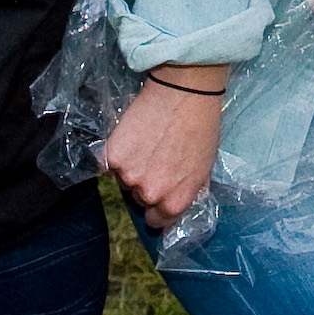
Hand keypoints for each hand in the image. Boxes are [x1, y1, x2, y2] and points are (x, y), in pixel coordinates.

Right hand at [105, 67, 226, 229]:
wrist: (185, 93)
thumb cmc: (202, 127)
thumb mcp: (205, 168)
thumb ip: (189, 191)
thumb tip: (177, 207)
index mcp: (175, 201)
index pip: (156, 221)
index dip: (156, 210)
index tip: (155, 200)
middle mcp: (150, 194)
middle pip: (138, 199)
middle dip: (144, 184)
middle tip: (154, 160)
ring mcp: (128, 176)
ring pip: (122, 180)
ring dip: (130, 168)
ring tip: (145, 144)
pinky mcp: (112, 156)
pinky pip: (108, 164)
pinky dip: (116, 154)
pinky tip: (132, 138)